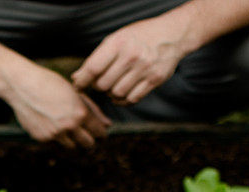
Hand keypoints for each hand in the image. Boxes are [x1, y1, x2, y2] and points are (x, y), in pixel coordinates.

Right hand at [6, 62, 110, 147]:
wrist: (22, 85)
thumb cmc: (51, 84)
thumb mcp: (75, 93)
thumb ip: (93, 110)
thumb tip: (108, 125)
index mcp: (80, 113)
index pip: (99, 132)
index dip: (101, 133)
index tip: (100, 133)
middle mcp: (69, 126)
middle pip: (88, 144)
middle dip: (89, 140)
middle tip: (87, 135)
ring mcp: (54, 134)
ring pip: (71, 147)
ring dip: (73, 140)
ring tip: (68, 129)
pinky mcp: (42, 138)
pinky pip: (55, 144)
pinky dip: (56, 138)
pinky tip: (51, 125)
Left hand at [72, 17, 186, 105]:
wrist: (171, 34)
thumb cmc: (138, 37)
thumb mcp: (116, 39)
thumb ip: (97, 58)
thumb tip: (77, 78)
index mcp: (118, 43)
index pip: (93, 68)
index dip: (82, 81)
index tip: (79, 85)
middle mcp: (132, 56)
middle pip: (103, 85)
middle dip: (98, 86)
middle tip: (100, 82)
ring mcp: (145, 69)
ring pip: (116, 94)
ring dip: (111, 94)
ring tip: (113, 85)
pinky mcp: (155, 80)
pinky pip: (132, 99)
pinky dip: (123, 99)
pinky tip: (122, 92)